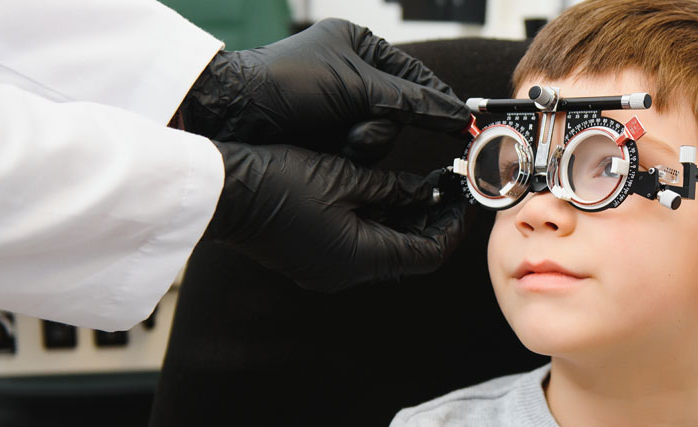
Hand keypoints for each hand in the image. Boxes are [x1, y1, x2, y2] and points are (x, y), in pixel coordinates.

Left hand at [176, 18, 468, 157]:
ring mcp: (342, 109)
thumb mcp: (354, 87)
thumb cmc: (286, 84)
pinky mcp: (331, 137)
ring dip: (364, 143)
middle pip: (401, 112)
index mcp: (361, 47)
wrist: (236, 115)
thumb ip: (409, 101)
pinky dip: (350, 154)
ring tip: (338, 138)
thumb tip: (454, 113)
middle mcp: (355, 76)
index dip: (437, 101)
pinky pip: (361, 153)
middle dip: (381, 125)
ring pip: (382, 137)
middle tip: (361, 128)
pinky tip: (330, 149)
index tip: (462, 124)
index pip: (416, 77)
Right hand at [202, 141, 465, 291]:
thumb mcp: (345, 176)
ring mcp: (326, 267)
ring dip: (405, 217)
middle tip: (450, 187)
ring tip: (424, 183)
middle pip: (407, 252)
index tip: (466, 199)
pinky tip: (386, 190)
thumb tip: (425, 189)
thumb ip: (393, 187)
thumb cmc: (277, 181)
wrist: (221, 189)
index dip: (453, 226)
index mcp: (359, 258)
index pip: (427, 253)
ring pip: (383, 246)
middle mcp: (345, 271)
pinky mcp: (311, 256)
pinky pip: (358, 242)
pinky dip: (378, 219)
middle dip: (432, 219)